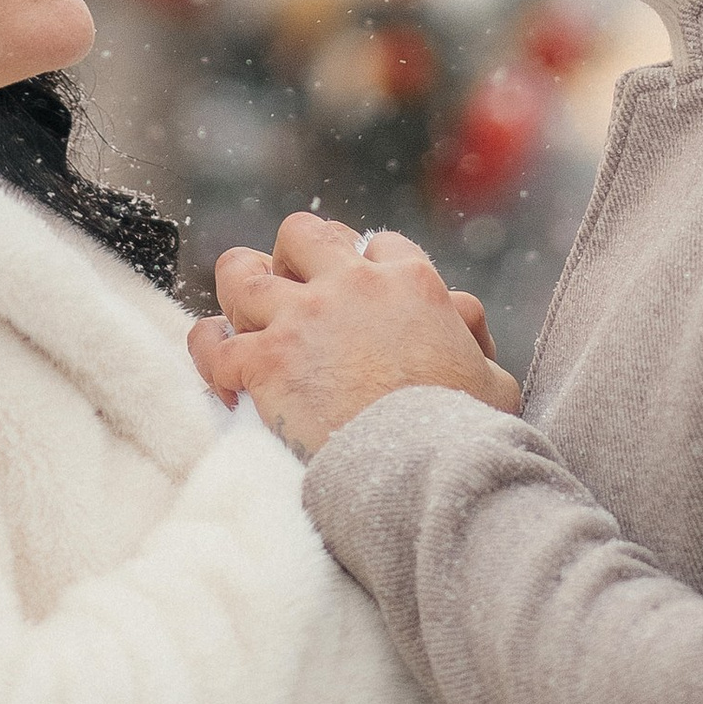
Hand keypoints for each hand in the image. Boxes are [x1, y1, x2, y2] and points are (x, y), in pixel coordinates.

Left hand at [186, 214, 522, 457]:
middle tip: (290, 297)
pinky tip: (221, 377)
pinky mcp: (267, 362)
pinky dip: (210, 358)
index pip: (376, 244)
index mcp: (411, 283)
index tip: (349, 290)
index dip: (358, 264)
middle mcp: (352, 286)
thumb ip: (473, 338)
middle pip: (300, 235)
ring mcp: (304, 320)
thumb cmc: (466, 431)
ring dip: (236, 294)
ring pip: (240, 273)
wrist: (428, 468)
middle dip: (288, 259)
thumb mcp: (493, 376)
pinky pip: (213, 344)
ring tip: (240, 322)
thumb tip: (465, 322)